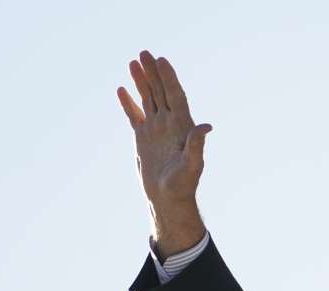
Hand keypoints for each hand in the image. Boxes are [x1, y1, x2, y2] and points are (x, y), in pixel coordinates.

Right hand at [116, 50, 212, 258]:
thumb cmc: (184, 185)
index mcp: (183, 127)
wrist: (168, 199)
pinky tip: (122, 89)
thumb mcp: (192, 165)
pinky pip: (134, 115)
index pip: (176, 96)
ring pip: (148, 99)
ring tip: (133, 62)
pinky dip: (128, 103)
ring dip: (141, 81)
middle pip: (161, 92)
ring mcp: (156, 129)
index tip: (161, 61)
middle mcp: (169, 124)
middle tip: (144, 53)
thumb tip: (206, 126)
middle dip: (153, 73)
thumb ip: (197, 145)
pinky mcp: (143, 138)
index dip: (169, 78)